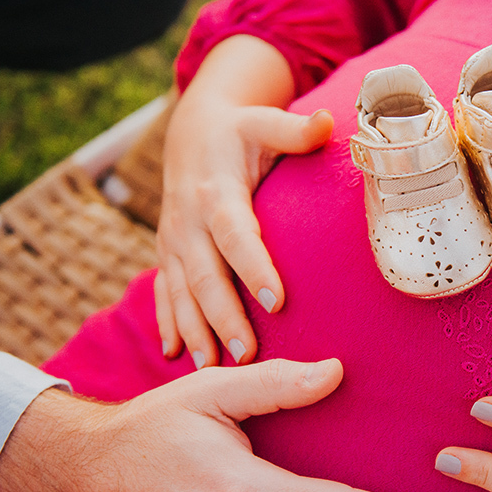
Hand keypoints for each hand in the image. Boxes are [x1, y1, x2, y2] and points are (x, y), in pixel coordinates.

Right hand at [156, 35, 332, 368]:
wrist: (191, 133)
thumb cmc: (240, 131)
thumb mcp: (265, 122)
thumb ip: (296, 130)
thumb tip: (328, 123)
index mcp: (216, 192)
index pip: (236, 233)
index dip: (254, 266)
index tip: (277, 301)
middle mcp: (188, 221)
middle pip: (204, 274)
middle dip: (223, 317)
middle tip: (247, 356)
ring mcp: (172, 241)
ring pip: (180, 292)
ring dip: (195, 331)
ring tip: (213, 369)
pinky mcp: (167, 255)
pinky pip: (164, 293)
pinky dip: (168, 325)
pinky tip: (176, 356)